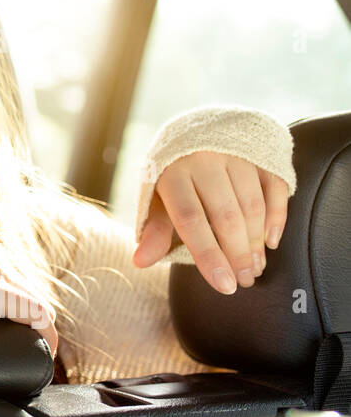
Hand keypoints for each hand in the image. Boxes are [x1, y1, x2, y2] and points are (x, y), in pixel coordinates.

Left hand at [0, 236, 58, 359]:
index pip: (37, 311)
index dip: (48, 338)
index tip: (46, 356)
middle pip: (35, 297)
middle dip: (39, 323)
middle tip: (35, 346)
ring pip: (23, 280)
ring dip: (26, 303)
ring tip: (19, 327)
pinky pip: (6, 268)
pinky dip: (12, 287)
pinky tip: (3, 302)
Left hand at [132, 151, 290, 293]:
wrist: (194, 130)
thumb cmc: (172, 173)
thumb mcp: (156, 197)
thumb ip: (154, 229)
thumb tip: (139, 261)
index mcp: (172, 173)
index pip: (190, 220)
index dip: (208, 255)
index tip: (224, 285)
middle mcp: (203, 160)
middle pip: (225, 216)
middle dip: (237, 255)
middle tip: (244, 281)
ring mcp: (234, 154)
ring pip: (251, 205)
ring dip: (256, 242)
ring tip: (255, 267)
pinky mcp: (258, 153)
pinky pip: (274, 188)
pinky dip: (276, 217)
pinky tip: (271, 241)